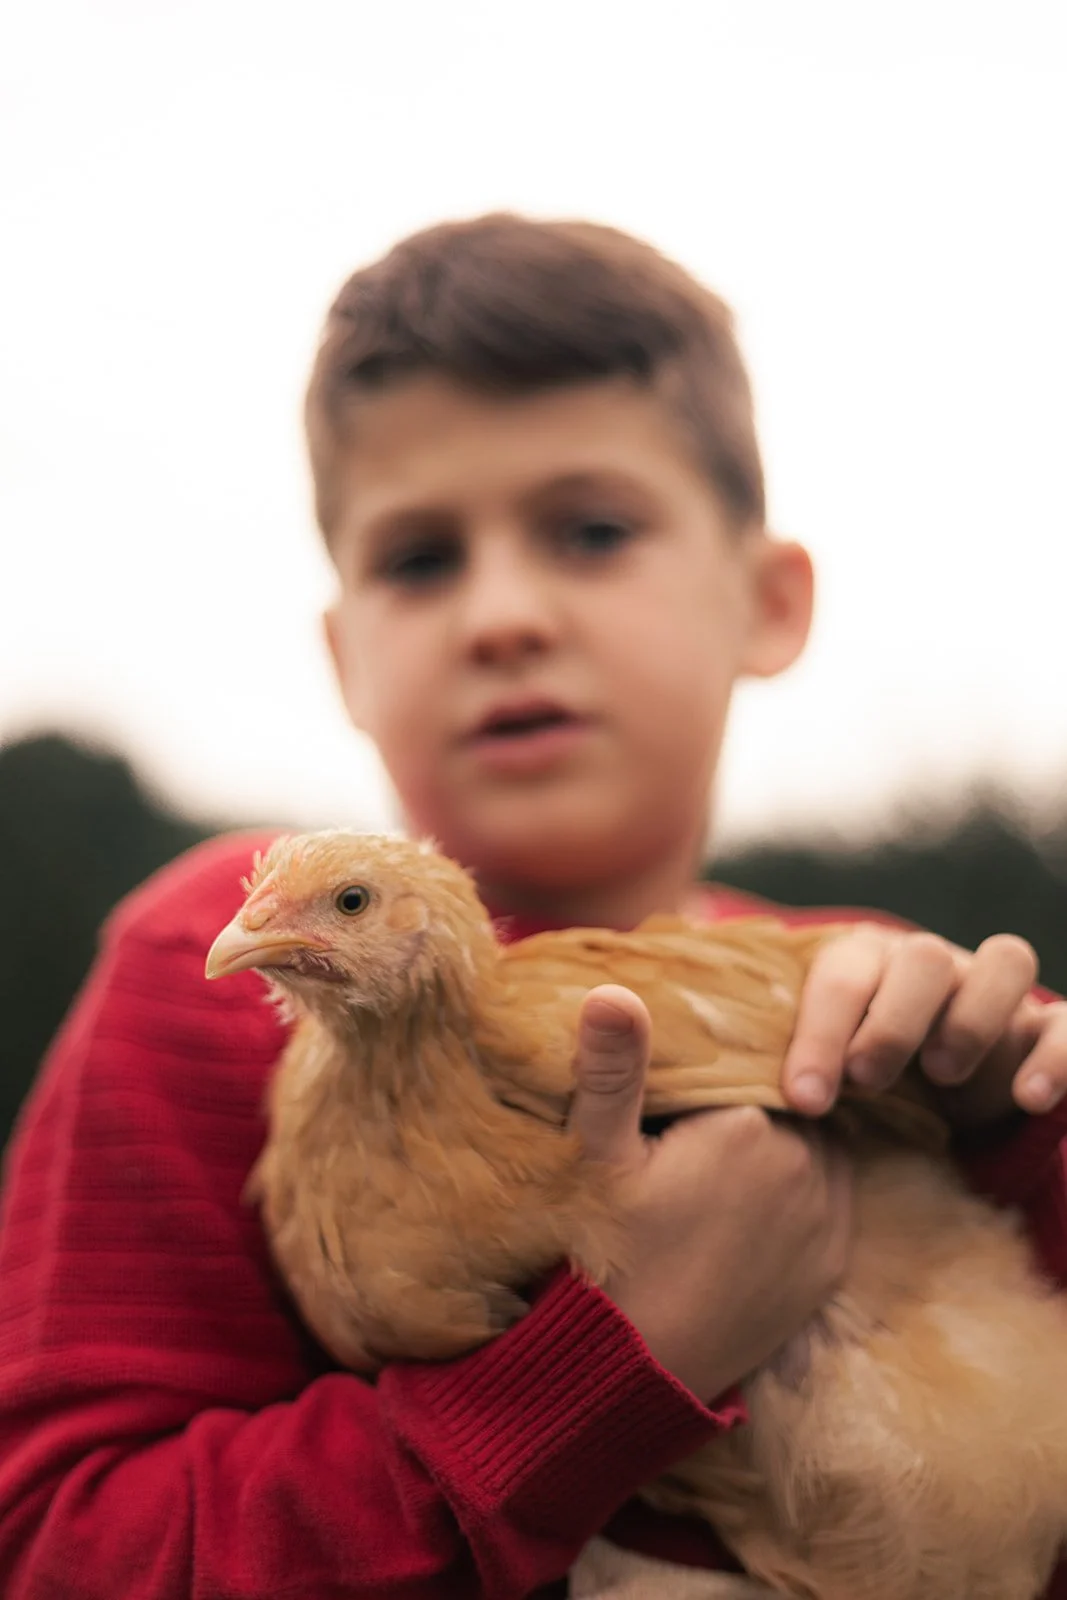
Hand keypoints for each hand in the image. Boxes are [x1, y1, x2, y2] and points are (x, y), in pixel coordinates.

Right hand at [568, 985, 851, 1402]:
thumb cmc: (606, 1252)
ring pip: (818, 1142)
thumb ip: (613, 1068)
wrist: (637, 1369)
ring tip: (733, 1151)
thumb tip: (610, 991)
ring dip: (787, 1139)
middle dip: (757, 1095)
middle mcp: (804, 1162)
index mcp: (749, 1123)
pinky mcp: (831, 1261)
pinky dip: (805, 1187)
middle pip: (791, 1096)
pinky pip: (833, 1195)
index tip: (691, 1065)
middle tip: (707, 1110)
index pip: (754, 1057)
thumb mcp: (597, 1155)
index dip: (725, 1058)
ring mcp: (825, 1214)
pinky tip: (758, 1196)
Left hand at [780, 924, 1066, 1127]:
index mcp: (865, 965)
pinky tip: (1031, 1099)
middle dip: (892, 1020)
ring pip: (1005, 960)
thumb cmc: (855, 1092)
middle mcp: (932, 966)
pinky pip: (1066, 1023)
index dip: (820, 1034)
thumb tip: (715, 1078)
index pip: (841, 976)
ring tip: (944, 1076)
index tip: (806, 1099)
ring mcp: (995, 992)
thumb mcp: (816, 1080)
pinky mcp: (1047, 1028)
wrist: (929, 1117)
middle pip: (921, 956)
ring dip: (974, 1016)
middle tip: (869, 1080)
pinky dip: (1055, 1055)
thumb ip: (781, 1071)